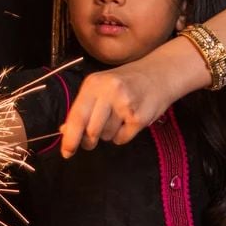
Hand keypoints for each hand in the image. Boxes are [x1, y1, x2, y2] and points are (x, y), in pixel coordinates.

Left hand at [59, 52, 184, 156]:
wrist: (160, 73)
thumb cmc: (126, 82)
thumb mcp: (101, 87)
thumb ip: (83, 107)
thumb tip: (65, 130)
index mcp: (94, 84)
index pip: (77, 116)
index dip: (70, 137)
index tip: (66, 152)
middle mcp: (108, 92)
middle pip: (91, 131)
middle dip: (89, 141)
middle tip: (92, 139)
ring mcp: (125, 104)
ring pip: (106, 136)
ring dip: (109, 134)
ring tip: (119, 117)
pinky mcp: (139, 117)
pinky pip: (122, 139)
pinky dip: (122, 135)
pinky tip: (129, 120)